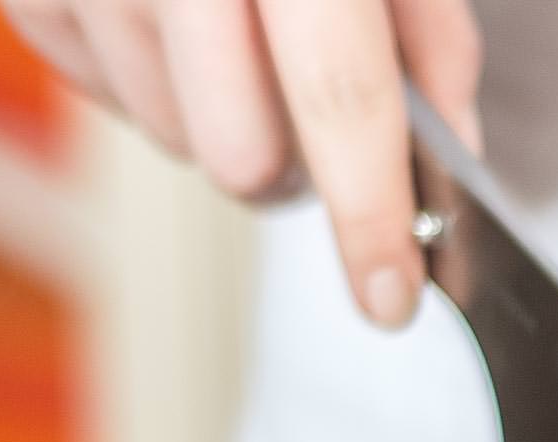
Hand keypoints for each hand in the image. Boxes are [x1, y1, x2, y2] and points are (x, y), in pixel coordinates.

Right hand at [2, 0, 480, 326]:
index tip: (391, 297)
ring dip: (226, 122)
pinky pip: (109, 100)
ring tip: (239, 35)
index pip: (340, 101)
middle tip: (316, 123)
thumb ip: (431, 37)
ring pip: (178, 143)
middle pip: (244, 156)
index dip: (370, 217)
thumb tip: (448, 157)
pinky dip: (157, 82)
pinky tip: (173, 17)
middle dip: (296, 171)